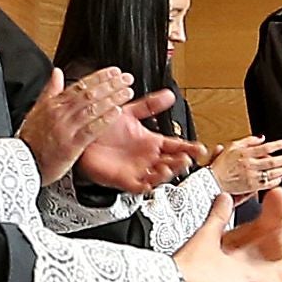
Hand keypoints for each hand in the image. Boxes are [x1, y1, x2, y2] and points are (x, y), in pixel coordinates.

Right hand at [18, 68, 133, 184]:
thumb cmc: (31, 139)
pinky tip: (116, 113)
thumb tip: (57, 72)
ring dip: (111, 99)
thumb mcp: (37, 110)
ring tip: (127, 92)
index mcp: (53, 104)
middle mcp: (60, 113)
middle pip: (89, 94)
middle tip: (126, 78)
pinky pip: (90, 129)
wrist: (22, 162)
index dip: (99, 77)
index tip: (114, 72)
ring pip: (92, 108)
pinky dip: (104, 120)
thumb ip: (50, 90)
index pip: (80, 85)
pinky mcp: (71, 145)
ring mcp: (66, 128)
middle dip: (110, 84)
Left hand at [77, 93, 208, 194]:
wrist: (81, 133)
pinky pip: (141, 186)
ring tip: (173, 164)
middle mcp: (147, 157)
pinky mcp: (125, 179)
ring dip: (169, 172)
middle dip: (182, 162)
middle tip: (187, 158)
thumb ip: (150, 105)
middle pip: (172, 163)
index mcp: (150, 142)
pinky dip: (150, 183)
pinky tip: (156, 175)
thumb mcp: (130, 112)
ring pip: (160, 176)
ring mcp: (137, 169)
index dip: (189, 148)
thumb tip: (169, 95)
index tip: (200, 148)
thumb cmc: (102, 127)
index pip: (176, 146)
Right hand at [206, 134, 281, 198]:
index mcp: (244, 153)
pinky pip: (267, 184)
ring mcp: (251, 176)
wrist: (213, 181)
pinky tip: (280, 178)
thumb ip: (247, 141)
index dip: (277, 145)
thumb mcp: (231, 147)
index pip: (265, 147)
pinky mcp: (251, 187)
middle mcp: (249, 164)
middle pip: (271, 161)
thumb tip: (261, 138)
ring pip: (271, 172)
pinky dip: (275, 181)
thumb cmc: (221, 165)